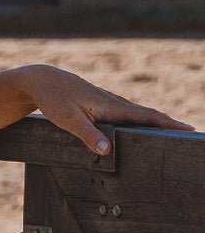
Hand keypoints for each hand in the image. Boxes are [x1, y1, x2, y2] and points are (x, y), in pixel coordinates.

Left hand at [20, 63, 193, 154]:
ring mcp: (110, 104)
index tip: (187, 130)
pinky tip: (145, 130)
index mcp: (111, 106)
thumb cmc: (54, 99)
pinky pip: (129, 116)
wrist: (43, 81)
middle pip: (148, 116)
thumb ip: (87, 135)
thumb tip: (107, 151)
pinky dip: (143, 122)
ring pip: (139, 115)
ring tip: (174, 134)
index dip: (168, 124)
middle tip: (189, 135)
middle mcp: (115, 103)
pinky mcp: (104, 106)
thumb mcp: (68, 119)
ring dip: (158, 123)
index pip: (146, 116)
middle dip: (169, 124)